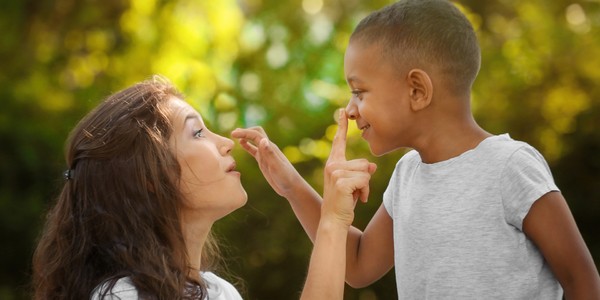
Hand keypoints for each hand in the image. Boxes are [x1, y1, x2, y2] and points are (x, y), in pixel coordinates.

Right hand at [231, 126, 301, 198]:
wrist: (292, 187)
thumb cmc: (286, 178)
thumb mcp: (277, 166)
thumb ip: (270, 153)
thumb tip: (262, 140)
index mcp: (270, 148)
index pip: (256, 135)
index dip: (245, 132)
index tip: (233, 134)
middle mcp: (268, 148)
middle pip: (255, 134)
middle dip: (244, 131)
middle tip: (233, 133)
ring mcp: (265, 155)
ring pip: (254, 141)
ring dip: (245, 136)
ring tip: (234, 136)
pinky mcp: (263, 161)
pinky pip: (254, 150)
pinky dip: (247, 146)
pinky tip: (241, 144)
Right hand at [322, 109, 376, 226]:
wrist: (334, 220)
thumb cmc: (344, 203)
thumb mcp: (355, 185)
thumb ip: (361, 173)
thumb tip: (373, 167)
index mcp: (333, 163)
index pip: (339, 141)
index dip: (342, 125)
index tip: (343, 111)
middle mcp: (332, 165)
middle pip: (364, 163)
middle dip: (365, 179)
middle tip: (355, 192)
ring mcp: (335, 172)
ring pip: (366, 172)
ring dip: (365, 186)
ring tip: (355, 196)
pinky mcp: (341, 181)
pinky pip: (365, 180)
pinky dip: (365, 192)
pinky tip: (358, 199)